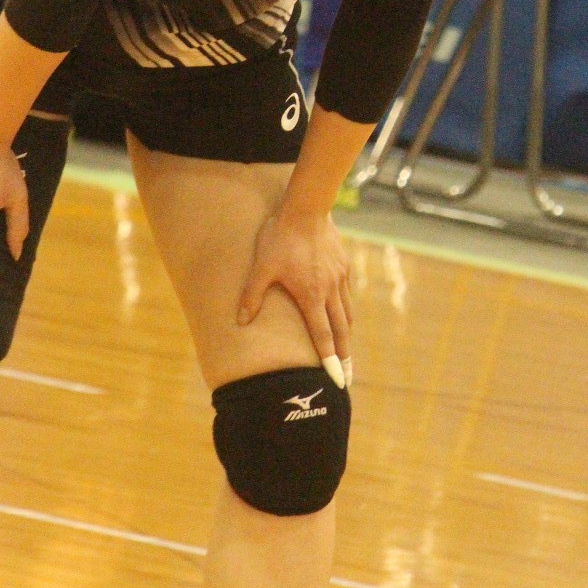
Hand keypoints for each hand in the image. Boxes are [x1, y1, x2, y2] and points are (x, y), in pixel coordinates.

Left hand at [239, 209, 353, 388]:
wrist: (306, 209)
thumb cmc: (280, 238)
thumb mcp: (261, 267)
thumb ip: (251, 295)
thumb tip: (240, 321)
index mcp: (312, 296)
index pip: (323, 337)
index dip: (330, 360)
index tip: (338, 379)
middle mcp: (330, 290)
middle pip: (341, 330)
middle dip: (344, 354)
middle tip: (347, 373)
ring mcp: (340, 277)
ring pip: (347, 311)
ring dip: (346, 332)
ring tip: (346, 346)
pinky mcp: (343, 264)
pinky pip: (347, 292)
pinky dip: (346, 307)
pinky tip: (342, 309)